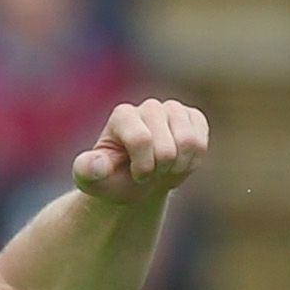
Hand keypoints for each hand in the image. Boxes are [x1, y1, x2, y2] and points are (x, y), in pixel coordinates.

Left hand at [72, 98, 207, 205]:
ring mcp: (173, 110)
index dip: (143, 167)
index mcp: (123, 115)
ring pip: (190, 142)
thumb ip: (87, 171)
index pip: (141, 140)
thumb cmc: (114, 179)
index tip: (136, 175)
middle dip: (161, 170)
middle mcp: (148, 107)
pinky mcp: (193, 118)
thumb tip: (95, 165)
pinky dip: (192, 161)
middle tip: (151, 173)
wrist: (137, 181)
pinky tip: (179, 161)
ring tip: (165, 168)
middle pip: (167, 148)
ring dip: (178, 166)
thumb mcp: (92, 180)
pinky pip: (202, 142)